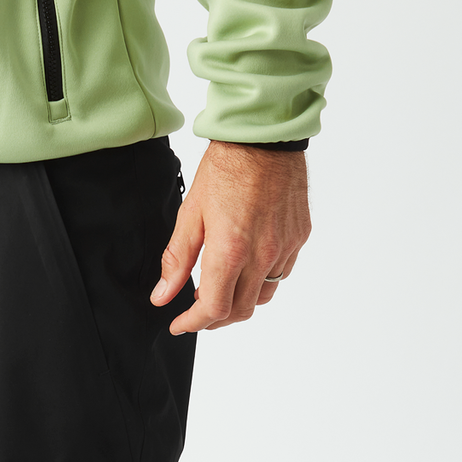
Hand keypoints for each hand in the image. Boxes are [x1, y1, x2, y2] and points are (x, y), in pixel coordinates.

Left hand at [152, 141, 310, 334]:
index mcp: (231, 251)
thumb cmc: (225, 170)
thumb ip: (177, 260)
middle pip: (240, 310)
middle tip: (196, 312)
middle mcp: (262, 255)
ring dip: (240, 303)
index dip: (193, 323)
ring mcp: (285, 247)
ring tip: (220, 290)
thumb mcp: (191, 214)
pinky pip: (281, 274)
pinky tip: (246, 269)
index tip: (179, 324)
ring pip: (263, 297)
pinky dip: (261, 282)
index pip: (213, 308)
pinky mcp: (299, 237)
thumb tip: (162, 295)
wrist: (265, 138)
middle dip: (215, 320)